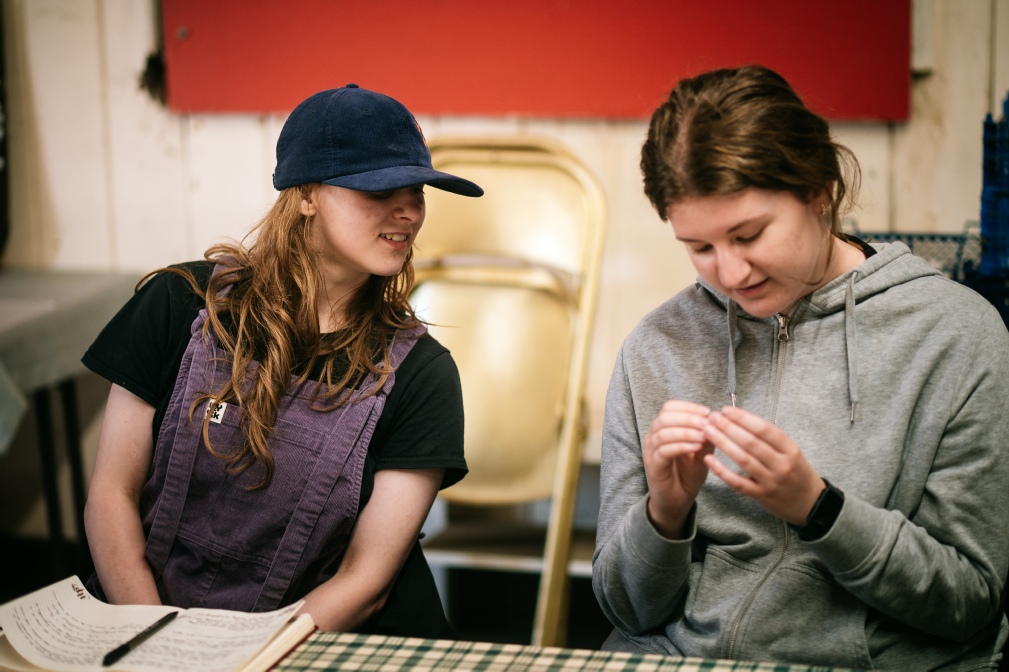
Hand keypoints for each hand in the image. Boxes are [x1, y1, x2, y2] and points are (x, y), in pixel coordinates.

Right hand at [642, 400, 713, 538]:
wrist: (677, 500)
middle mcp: (653, 436)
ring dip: (686, 431)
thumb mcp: (702, 452)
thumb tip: (716, 419)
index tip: (707, 412)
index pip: (669, 407)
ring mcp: (651, 450)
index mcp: (663, 428)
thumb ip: (707, 437)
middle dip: (688, 417)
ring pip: (663, 432)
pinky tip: (696, 447)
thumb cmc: (687, 474)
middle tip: (707, 423)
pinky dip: (681, 445)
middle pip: (665, 416)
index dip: (688, 407)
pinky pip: (664, 450)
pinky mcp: (653, 465)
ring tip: (704, 436)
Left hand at [702, 406, 823, 524]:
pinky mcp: (760, 495)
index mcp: (791, 449)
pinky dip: (721, 470)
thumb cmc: (797, 472)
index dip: (743, 418)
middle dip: (729, 427)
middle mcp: (782, 465)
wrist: (810, 503)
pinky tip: (708, 459)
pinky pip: (737, 482)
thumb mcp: (792, 451)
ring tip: (708, 431)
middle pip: (751, 443)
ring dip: (723, 444)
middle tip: (713, 417)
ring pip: (743, 460)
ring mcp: (771, 481)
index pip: (764, 429)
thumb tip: (740, 419)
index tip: (727, 410)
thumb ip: (770, 438)